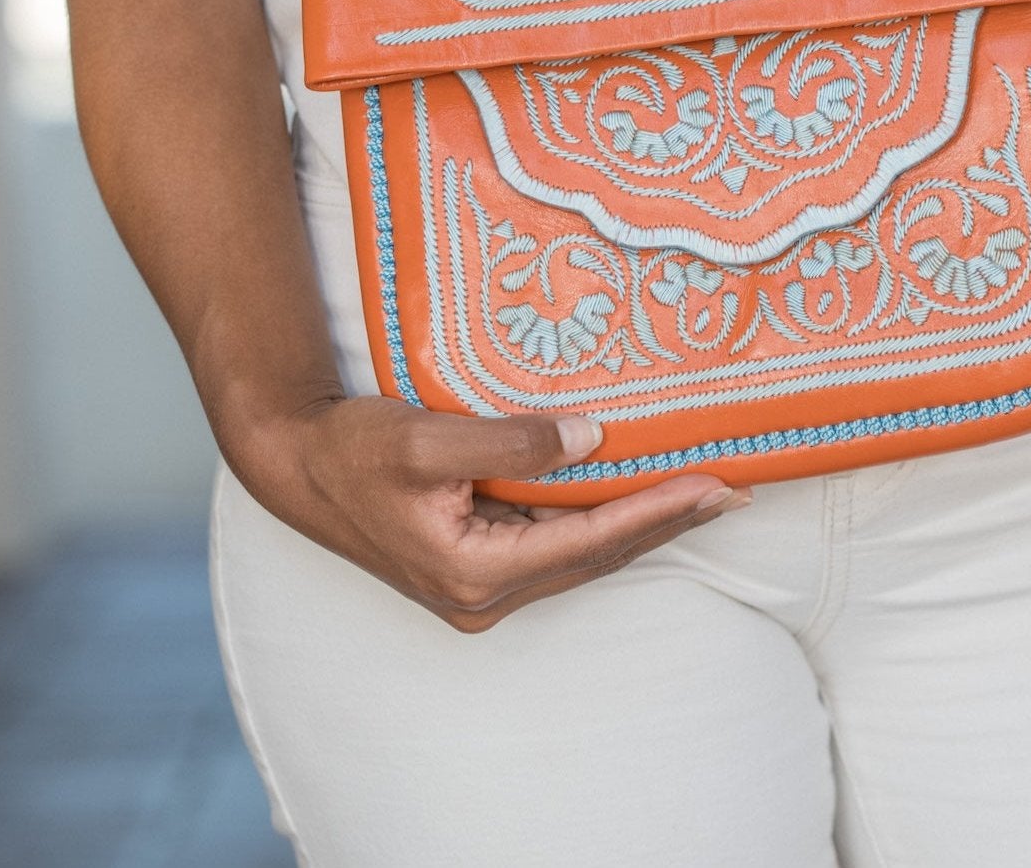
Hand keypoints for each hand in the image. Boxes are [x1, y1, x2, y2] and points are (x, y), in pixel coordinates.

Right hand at [228, 396, 749, 632]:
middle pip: (597, 555)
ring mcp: (480, 583)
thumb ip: (512, 443)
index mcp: (474, 573)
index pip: (591, 541)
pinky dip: (601, 518)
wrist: (296, 462)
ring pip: (581, 551)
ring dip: (640, 521)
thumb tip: (594, 438)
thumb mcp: (426, 440)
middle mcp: (484, 592)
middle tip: (734, 489)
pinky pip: (555, 541)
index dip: (658, 510)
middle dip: (666, 521)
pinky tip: (632, 494)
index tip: (716, 484)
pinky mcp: (476, 562)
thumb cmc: (352, 450)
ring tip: (701, 491)